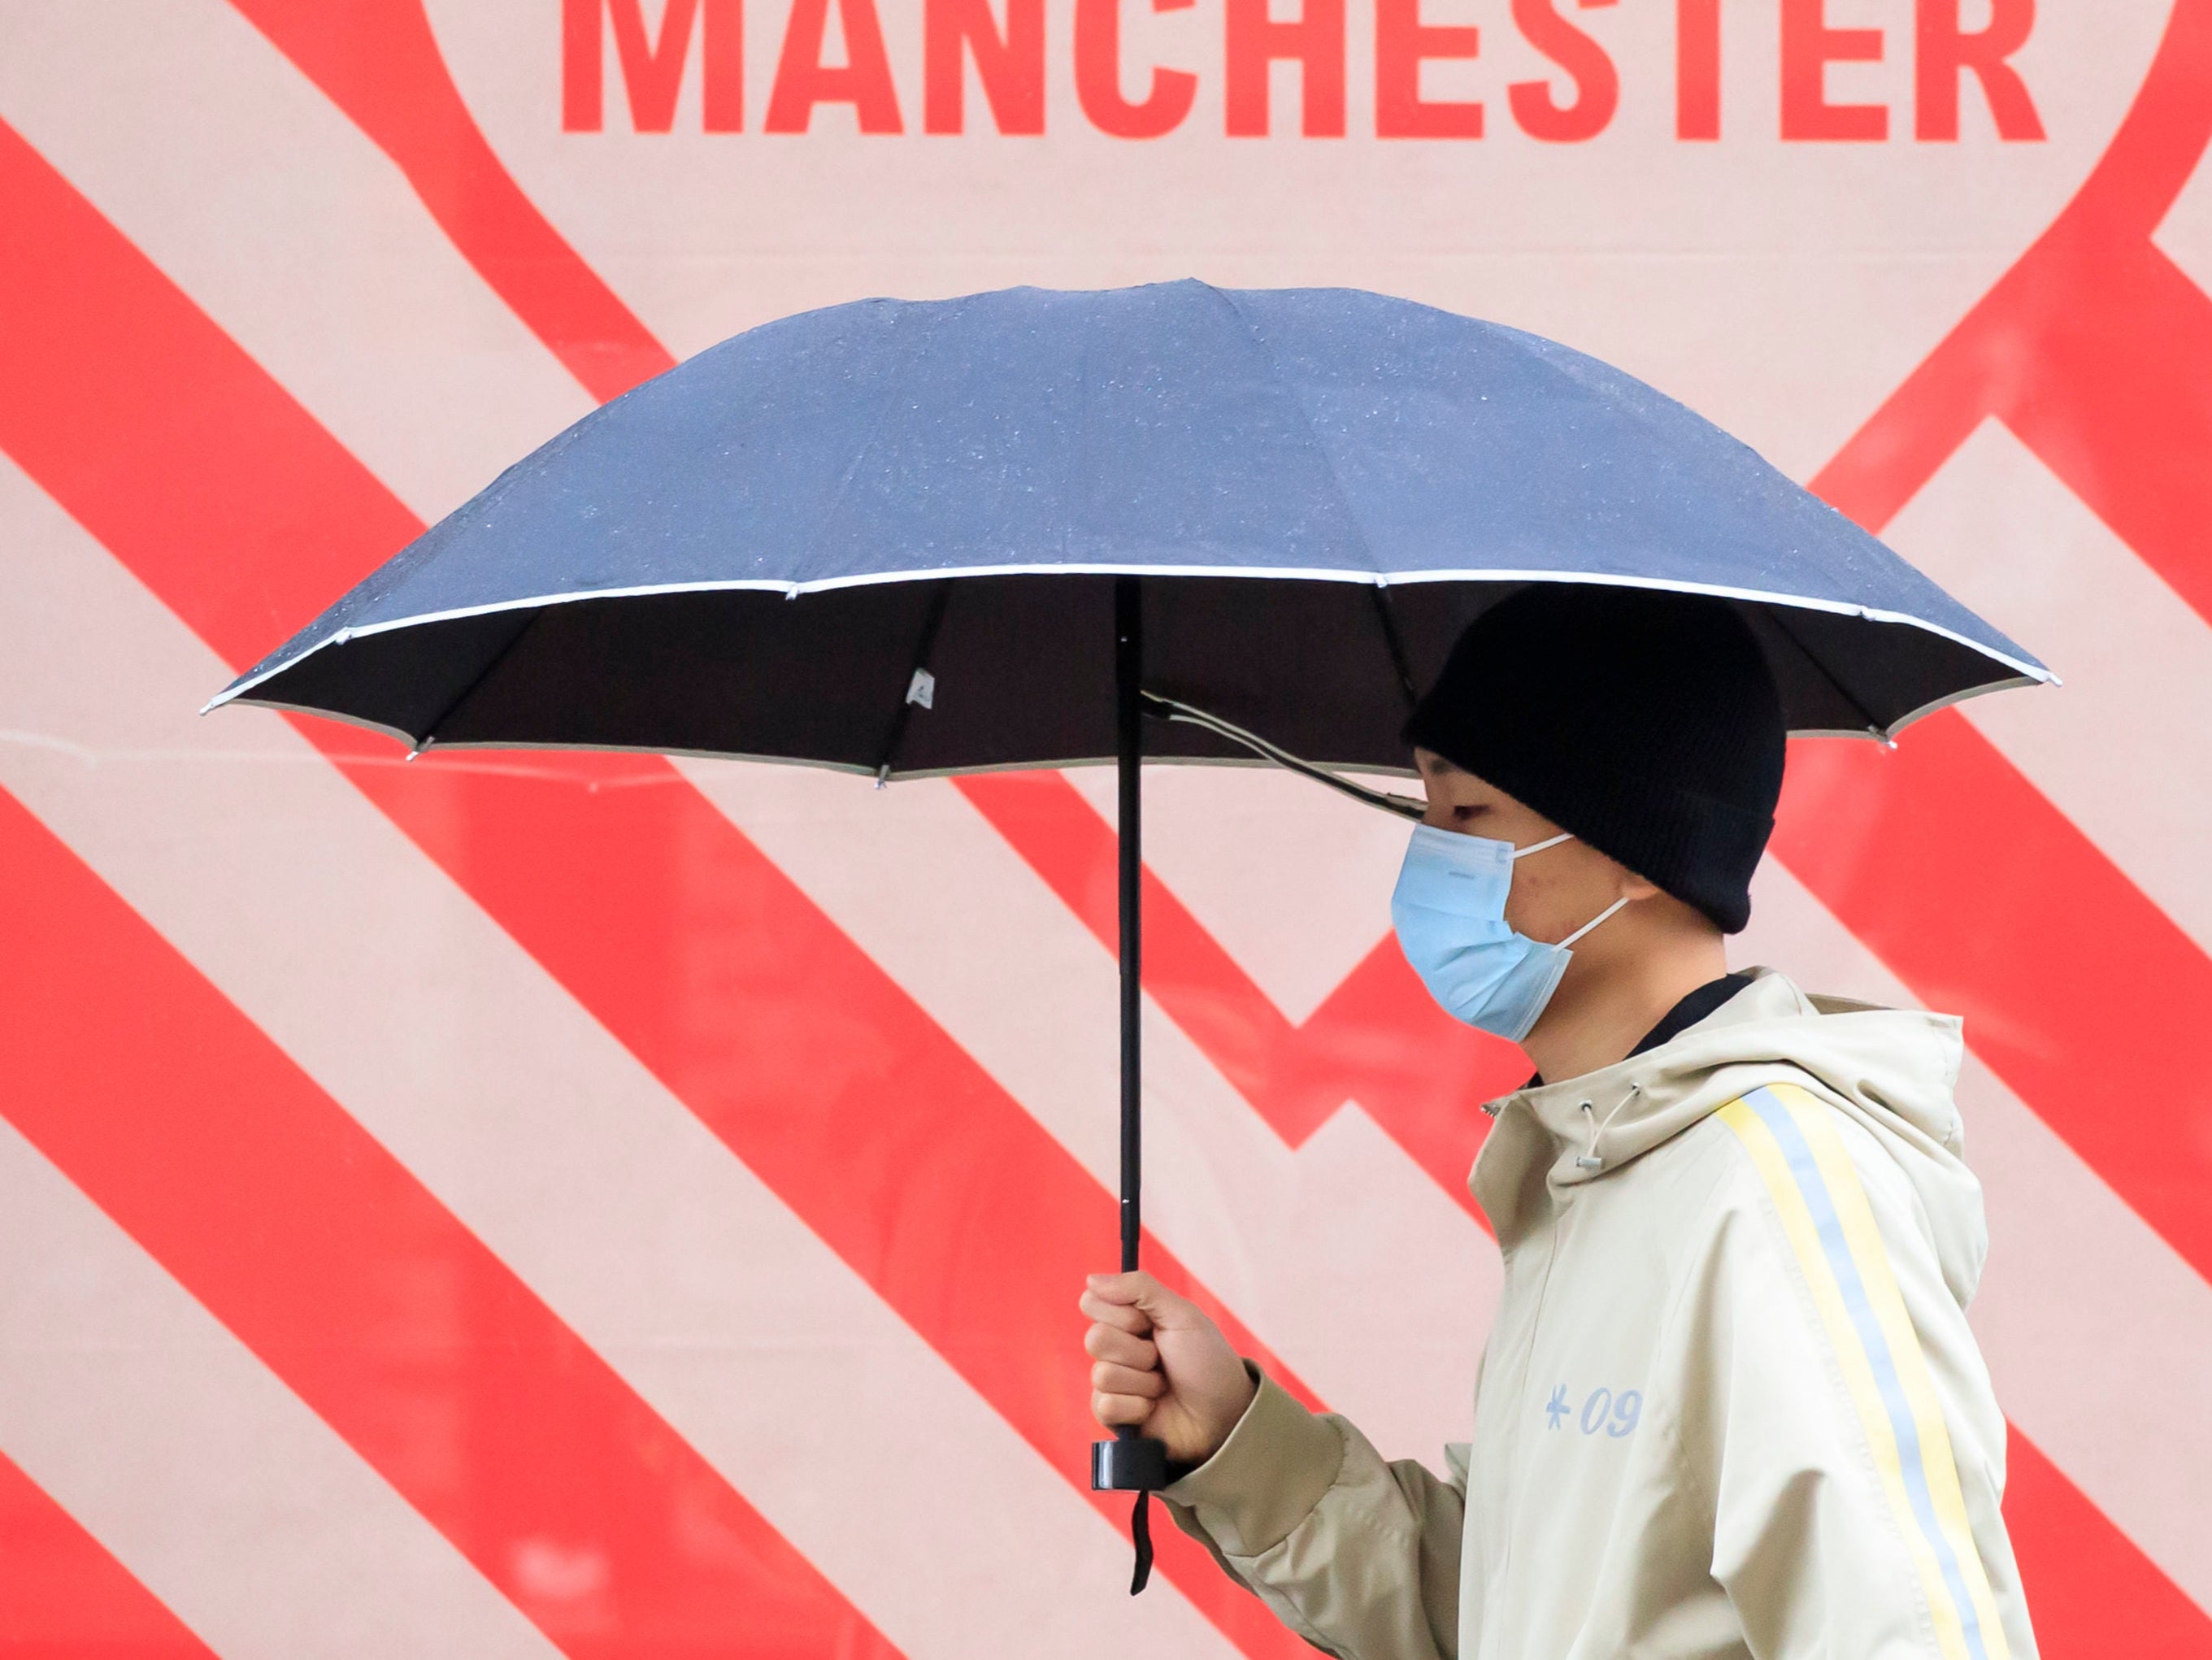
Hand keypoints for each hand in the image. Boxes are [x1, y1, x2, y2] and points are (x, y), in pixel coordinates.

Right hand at [1079, 1271, 1257, 1465]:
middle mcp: (1116, 1348)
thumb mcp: (1181, 1315)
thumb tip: (1091, 1279)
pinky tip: (1154, 1407)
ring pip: (1102, 1374)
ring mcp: (1113, 1382)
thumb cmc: (1208, 1361)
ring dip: (1143, 1381)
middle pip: (1095, 1339)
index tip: (1149, 1322)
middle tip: (1162, 1358)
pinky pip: (1105, 1405)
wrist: (1225, 1413)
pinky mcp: (1113, 1415)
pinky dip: (1138, 1406)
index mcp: (1129, 1319)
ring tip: (1163, 1385)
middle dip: (1138, 1351)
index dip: (1122, 1314)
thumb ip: (1138, 1288)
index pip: (1091, 1303)